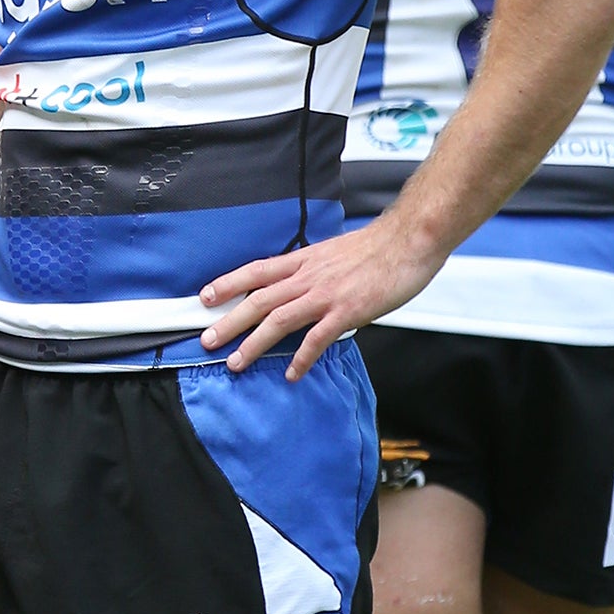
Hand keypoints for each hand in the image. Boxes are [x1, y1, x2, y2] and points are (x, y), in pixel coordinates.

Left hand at [196, 218, 440, 379]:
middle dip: (229, 321)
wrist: (407, 240)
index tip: (206, 296)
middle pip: (258, 300)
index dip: (228, 283)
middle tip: (207, 340)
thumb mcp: (332, 252)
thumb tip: (298, 286)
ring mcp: (326, 295)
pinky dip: (301, 357)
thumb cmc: (375, 248)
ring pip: (278, 320)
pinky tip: (292, 373)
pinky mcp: (347, 311)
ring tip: (235, 362)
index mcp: (303, 260)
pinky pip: (317, 338)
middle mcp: (307, 277)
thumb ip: (312, 270)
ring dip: (253, 343)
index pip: (256, 271)